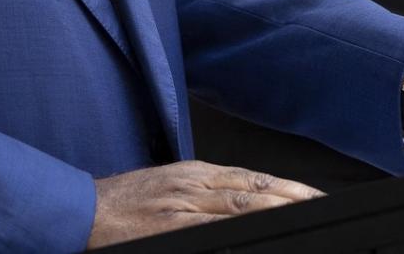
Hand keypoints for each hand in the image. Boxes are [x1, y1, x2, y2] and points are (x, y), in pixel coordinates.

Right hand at [87, 161, 322, 247]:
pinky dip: (240, 226)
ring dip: (276, 207)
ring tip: (306, 212)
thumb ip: (202, 194)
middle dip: (292, 196)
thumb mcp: (166, 187)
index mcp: (193, 173)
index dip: (286, 186)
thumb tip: (240, 202)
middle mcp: (193, 184)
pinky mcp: (171, 225)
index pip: (251, 176)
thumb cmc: (121, 203)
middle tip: (322, 203)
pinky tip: (260, 231)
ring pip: (240, 203)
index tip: (314, 194)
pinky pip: (212, 227)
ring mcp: (182, 205)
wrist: (81, 210)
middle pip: (253, 188)